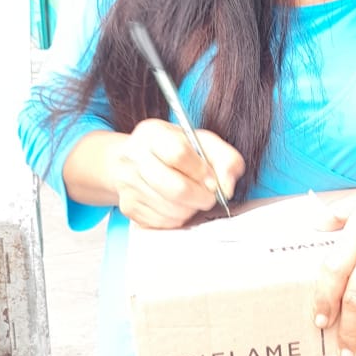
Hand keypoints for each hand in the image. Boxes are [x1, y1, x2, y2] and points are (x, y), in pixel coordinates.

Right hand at [112, 119, 244, 227]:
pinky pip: (162, 222)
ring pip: (171, 209)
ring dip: (190, 209)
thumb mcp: (204, 143)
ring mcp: (128, 183)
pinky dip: (177, 218)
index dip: (201, 171)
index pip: (179, 154)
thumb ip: (226, 159)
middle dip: (201, 197)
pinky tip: (177, 205)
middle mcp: (134, 157)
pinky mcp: (128, 206)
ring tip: (191, 198)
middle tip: (208, 196)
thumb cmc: (174, 150)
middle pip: (176, 188)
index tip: (211, 179)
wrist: (138, 160)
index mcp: (154, 134)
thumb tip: (227, 187)